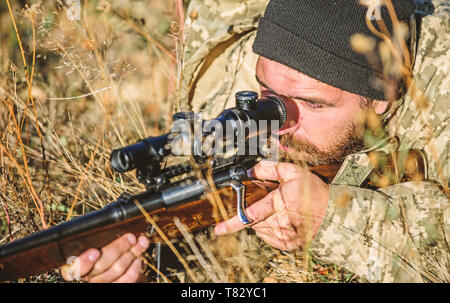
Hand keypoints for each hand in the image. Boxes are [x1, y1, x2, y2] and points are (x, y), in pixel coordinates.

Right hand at [60, 233, 149, 282]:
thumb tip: (110, 227)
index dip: (83, 262)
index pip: (74, 269)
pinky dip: (135, 269)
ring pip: (116, 271)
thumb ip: (95, 241)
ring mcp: (101, 284)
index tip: (94, 252)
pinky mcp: (116, 287)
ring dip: (131, 254)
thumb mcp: (92, 246)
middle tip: (130, 237)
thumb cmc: (101, 255)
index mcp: (75, 267)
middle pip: (100, 266)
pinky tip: (139, 259)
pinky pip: (126, 280)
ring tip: (141, 243)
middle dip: (118, 248)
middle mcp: (87, 278)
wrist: (115, 275)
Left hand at [214, 161, 329, 250]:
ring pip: (259, 228)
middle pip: (253, 220)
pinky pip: (267, 236)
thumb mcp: (292, 172)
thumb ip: (269, 169)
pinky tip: (281, 218)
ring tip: (279, 209)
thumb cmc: (313, 191)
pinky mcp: (286, 244)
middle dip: (254, 211)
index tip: (218, 229)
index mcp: (279, 204)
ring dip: (262, 219)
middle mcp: (280, 222)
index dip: (231, 223)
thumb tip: (250, 171)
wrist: (332, 213)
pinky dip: (269, 227)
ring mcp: (283, 235)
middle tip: (269, 202)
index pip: (249, 215)